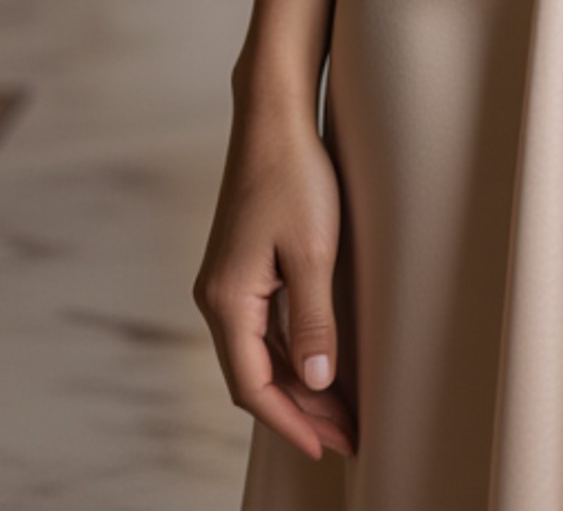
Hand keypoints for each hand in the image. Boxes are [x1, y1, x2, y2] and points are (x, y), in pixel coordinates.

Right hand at [193, 92, 357, 463]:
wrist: (273, 115)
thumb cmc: (295, 174)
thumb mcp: (313, 251)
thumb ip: (313, 320)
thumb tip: (317, 381)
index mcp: (227, 299)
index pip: (253, 386)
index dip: (292, 422)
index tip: (329, 446)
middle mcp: (216, 296)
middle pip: (252, 375)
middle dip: (298, 410)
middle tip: (346, 436)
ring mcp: (225, 281)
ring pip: (257, 353)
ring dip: (296, 383)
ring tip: (340, 410)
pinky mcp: (240, 265)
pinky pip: (260, 327)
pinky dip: (288, 352)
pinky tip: (317, 361)